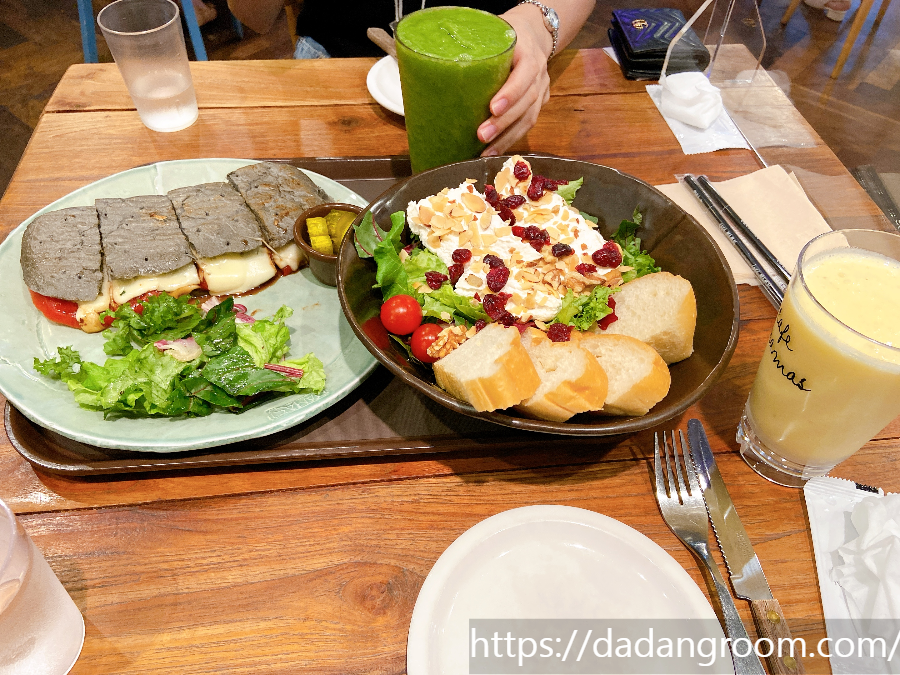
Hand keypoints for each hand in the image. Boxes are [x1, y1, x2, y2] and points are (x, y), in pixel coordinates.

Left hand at [477, 5, 552, 155]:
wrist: (535, 32)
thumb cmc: (505, 32)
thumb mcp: (492, 31)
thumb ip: (472, 45)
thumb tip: (433, 61)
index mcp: (528, 53)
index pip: (524, 75)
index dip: (511, 93)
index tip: (492, 107)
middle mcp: (539, 74)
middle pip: (526, 102)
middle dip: (503, 123)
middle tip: (481, 136)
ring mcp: (541, 90)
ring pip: (529, 118)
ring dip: (506, 138)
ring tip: (485, 152)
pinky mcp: (540, 103)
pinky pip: (527, 124)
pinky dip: (510, 140)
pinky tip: (494, 151)